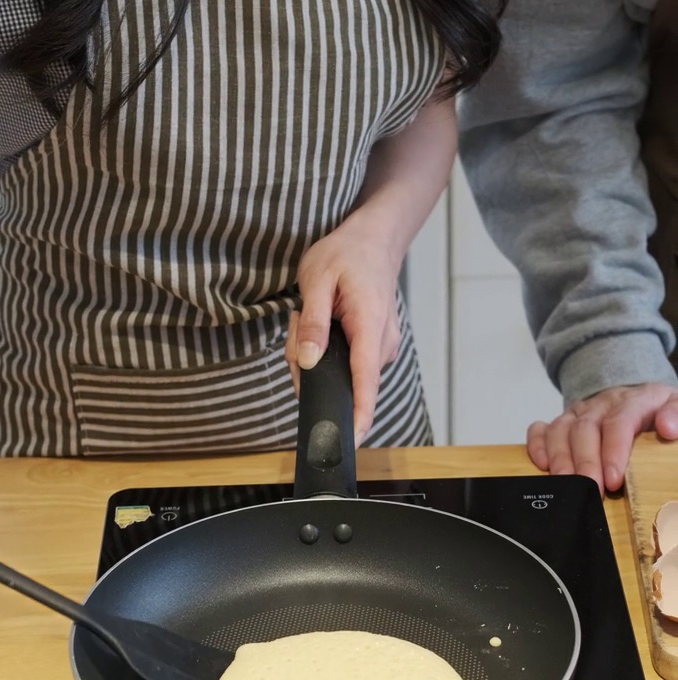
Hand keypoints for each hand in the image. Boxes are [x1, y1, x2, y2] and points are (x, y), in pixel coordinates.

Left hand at [285, 218, 401, 445]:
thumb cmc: (347, 254)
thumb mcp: (316, 280)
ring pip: (339, 372)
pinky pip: (344, 363)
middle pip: (342, 380)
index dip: (358, 415)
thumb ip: (311, 323)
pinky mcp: (374, 348)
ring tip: (311, 316)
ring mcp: (381, 348)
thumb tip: (309, 361)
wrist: (375, 239)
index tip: (350, 440)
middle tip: (298, 325)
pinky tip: (322, 323)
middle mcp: (382, 344)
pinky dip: (326, 349)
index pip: (365, 382)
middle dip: (309, 366)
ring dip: (315, 354)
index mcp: (369, 327)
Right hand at [527, 383, 677, 493]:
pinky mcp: (563, 421)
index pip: (619, 421)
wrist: (640, 398)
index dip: (614, 451)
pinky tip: (542, 465)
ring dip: (561, 459)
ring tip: (566, 486)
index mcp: (634, 400)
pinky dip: (537, 446)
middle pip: (585, 429)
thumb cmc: (658, 413)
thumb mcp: (675, 408)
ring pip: (561, 430)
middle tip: (590, 490)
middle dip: (586, 462)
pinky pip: (541, 429)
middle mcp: (602, 403)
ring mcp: (579, 412)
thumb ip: (676, 414)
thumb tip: (669, 429)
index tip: (615, 480)